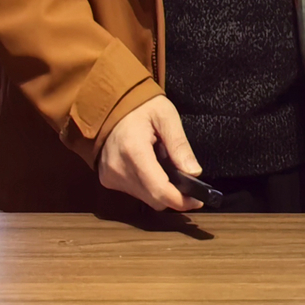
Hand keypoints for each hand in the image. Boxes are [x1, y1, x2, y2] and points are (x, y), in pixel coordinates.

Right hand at [98, 96, 202, 211]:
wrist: (110, 103)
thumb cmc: (140, 106)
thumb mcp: (166, 116)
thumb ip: (179, 145)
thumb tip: (194, 173)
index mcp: (134, 151)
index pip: (159, 189)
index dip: (181, 200)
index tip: (197, 201)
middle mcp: (118, 168)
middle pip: (153, 199)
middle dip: (173, 195)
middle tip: (187, 183)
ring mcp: (110, 175)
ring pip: (144, 198)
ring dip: (159, 189)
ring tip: (164, 165)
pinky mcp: (107, 178)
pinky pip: (133, 192)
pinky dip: (147, 185)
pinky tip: (150, 167)